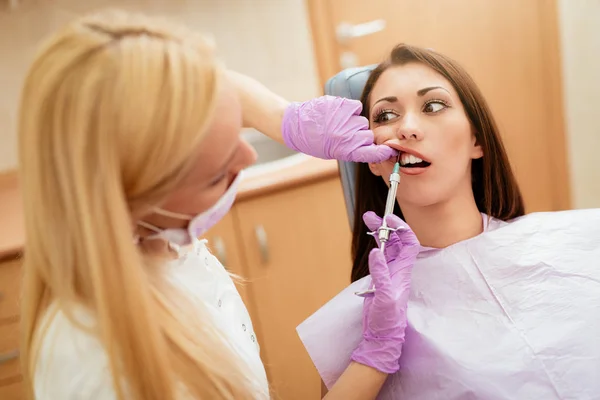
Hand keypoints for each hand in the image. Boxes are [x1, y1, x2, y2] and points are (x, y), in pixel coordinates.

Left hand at [282, 96, 396, 162]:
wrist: (297, 125)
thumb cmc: (316, 141)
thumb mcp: (334, 152)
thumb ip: (352, 150)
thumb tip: (371, 146)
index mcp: (345, 151)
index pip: (372, 153)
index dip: (383, 152)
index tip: (390, 150)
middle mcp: (346, 135)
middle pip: (369, 135)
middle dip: (362, 136)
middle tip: (350, 135)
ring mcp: (345, 120)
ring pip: (363, 121)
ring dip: (355, 123)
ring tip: (340, 124)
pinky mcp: (343, 105)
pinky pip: (358, 107)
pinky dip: (352, 110)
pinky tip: (341, 114)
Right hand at [350, 212, 419, 373]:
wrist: (382, 333)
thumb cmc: (388, 318)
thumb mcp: (383, 295)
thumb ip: (380, 273)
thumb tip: (376, 252)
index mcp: (402, 271)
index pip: (408, 243)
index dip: (401, 228)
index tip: (388, 219)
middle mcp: (397, 268)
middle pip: (395, 240)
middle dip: (386, 226)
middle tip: (371, 216)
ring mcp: (388, 272)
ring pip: (387, 246)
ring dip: (379, 232)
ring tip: (367, 221)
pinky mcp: (379, 277)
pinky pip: (379, 256)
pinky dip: (374, 245)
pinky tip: (369, 241)